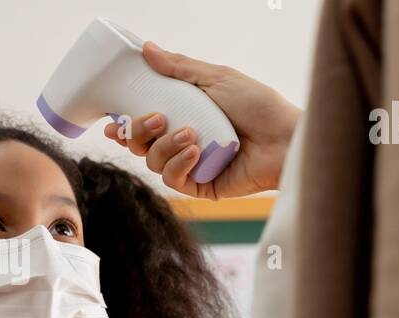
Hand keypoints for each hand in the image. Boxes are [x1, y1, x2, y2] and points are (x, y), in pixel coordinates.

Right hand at [103, 42, 301, 199]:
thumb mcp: (217, 79)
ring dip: (165, 147)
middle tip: (158, 119)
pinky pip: (172, 179)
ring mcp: (191, 166)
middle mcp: (183, 142)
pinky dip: (179, 164)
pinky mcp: (200, 186)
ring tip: (191, 134)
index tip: (113, 122)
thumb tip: (147, 49)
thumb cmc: (259, 106)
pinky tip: (197, 153)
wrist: (285, 139)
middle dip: (140, 132)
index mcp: (184, 116)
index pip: (144, 124)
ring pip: (153, 162)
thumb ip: (179, 68)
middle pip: (141, 144)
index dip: (124, 125)